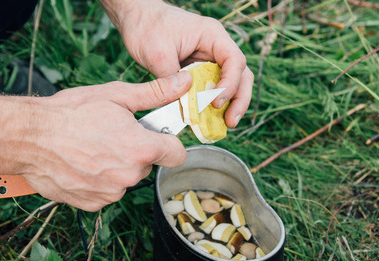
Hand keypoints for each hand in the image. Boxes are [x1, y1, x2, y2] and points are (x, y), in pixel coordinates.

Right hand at [0, 72, 190, 211]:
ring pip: (126, 178)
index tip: (156, 136)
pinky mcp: (94, 203)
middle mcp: (130, 175)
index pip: (177, 154)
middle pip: (148, 164)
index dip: (168, 142)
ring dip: (117, 167)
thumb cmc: (70, 113)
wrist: (28, 136)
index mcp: (141, 148)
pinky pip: (108, 192)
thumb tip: (184, 83)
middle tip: (113, 136)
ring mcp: (111, 192)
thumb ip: (156, 92)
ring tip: (94, 149)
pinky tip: (83, 164)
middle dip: (137, 151)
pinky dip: (100, 180)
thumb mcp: (117, 95)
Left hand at [101, 0, 253, 126]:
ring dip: (231, 104)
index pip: (234, 61)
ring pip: (232, 83)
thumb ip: (172, 81)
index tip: (216, 102)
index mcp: (212, 35)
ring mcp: (211, 58)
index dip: (230, 84)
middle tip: (230, 121)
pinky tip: (211, 119)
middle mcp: (217, 47)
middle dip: (239, 99)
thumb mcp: (158, 54)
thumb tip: (184, 107)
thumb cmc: (147, 27)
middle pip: (241, 74)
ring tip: (226, 124)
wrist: (137, 18)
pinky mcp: (202, 70)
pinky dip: (215, 103)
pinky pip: (215, 88)